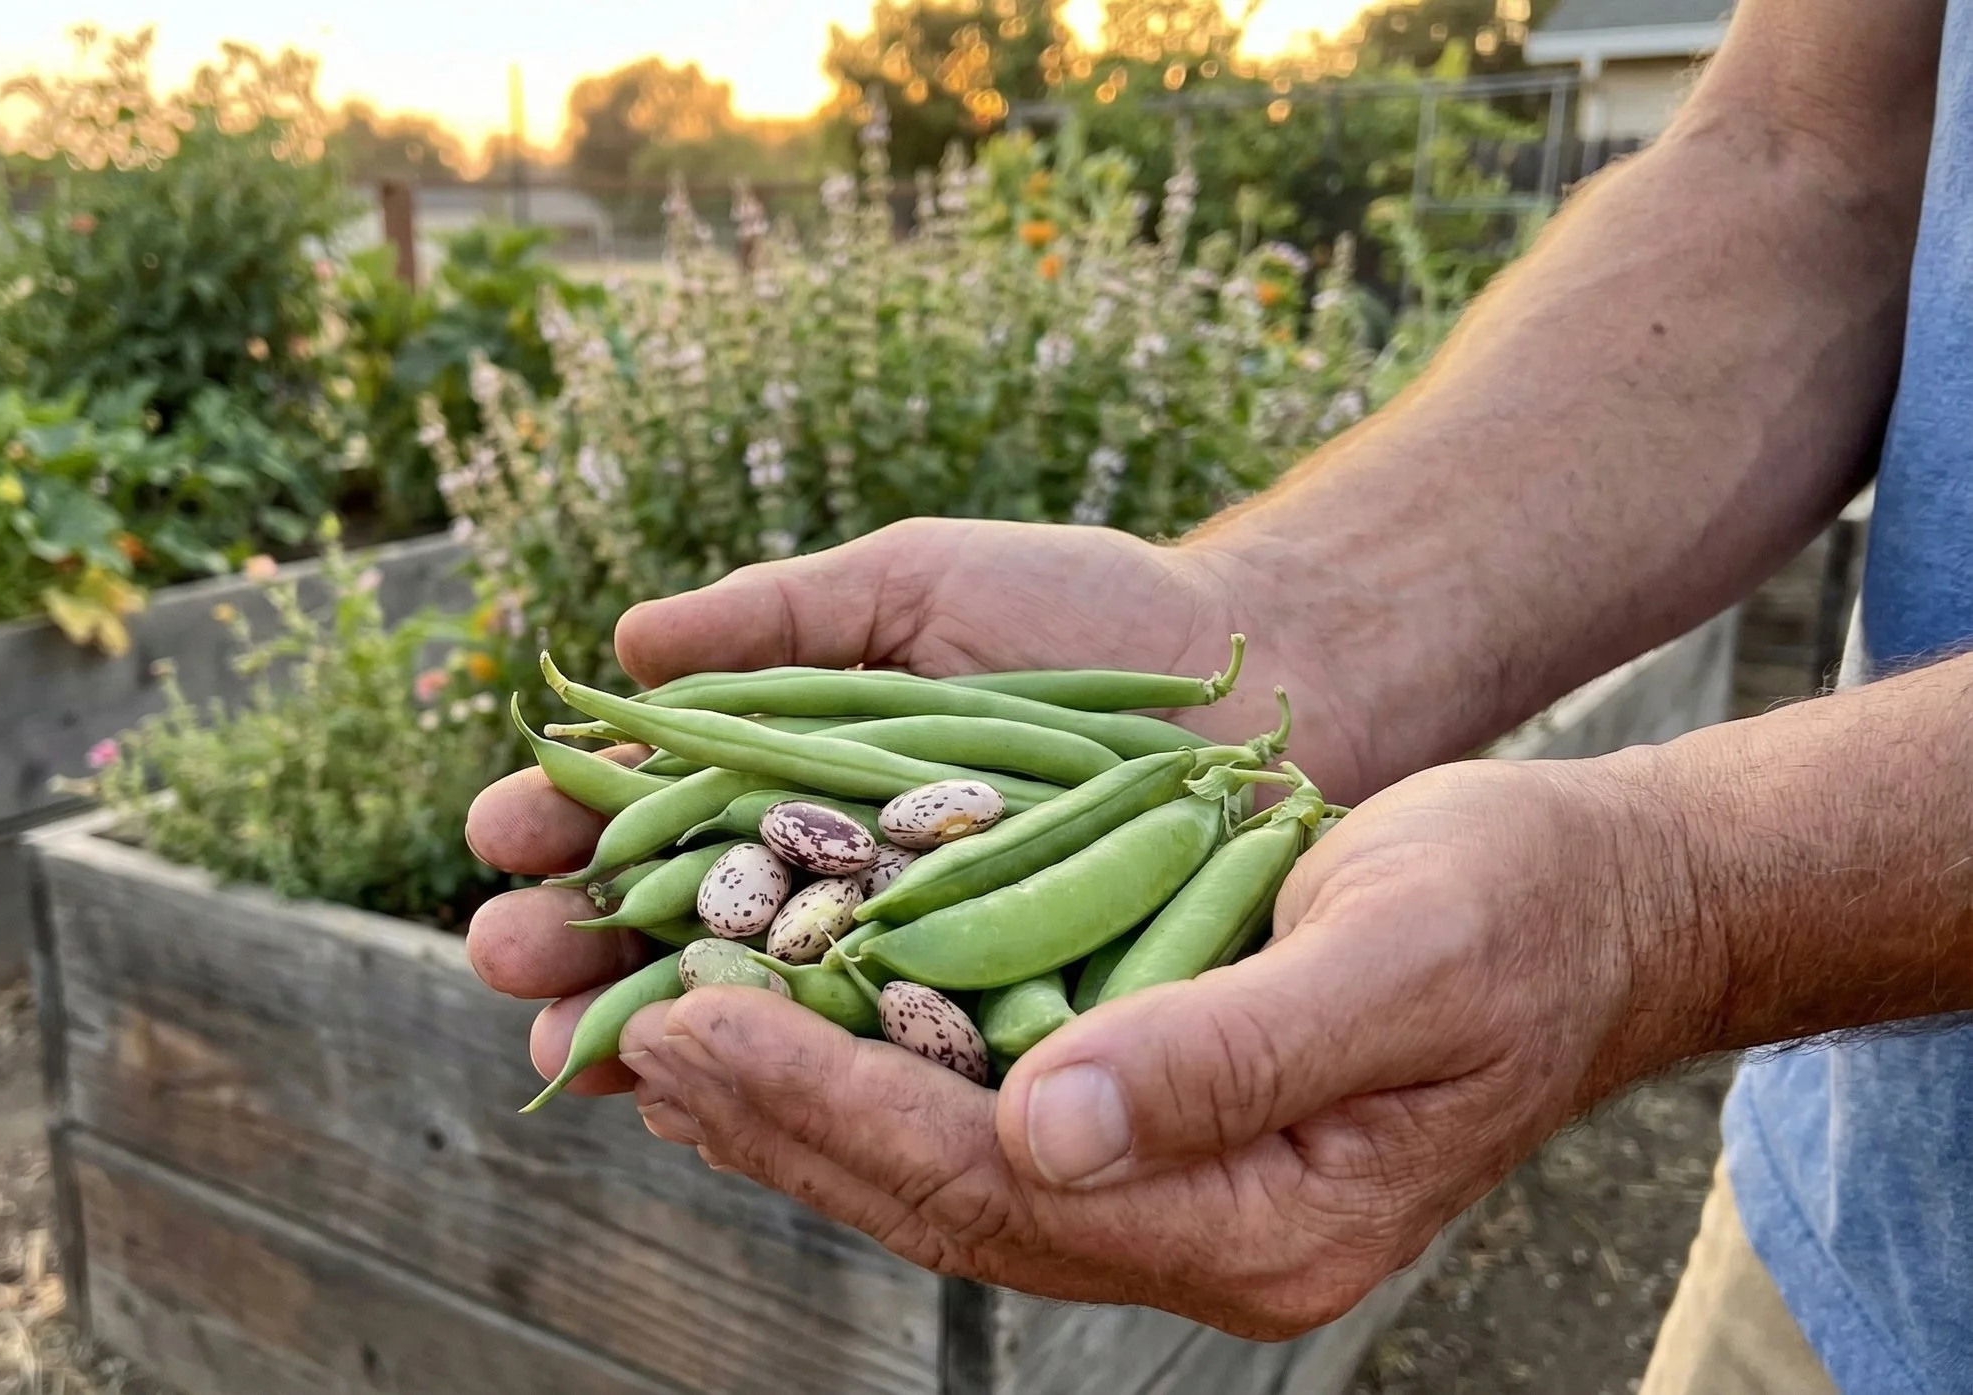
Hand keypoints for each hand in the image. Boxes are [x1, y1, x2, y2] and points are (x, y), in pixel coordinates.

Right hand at [465, 517, 1360, 1099]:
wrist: (1250, 674)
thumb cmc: (1073, 610)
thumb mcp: (913, 583)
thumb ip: (775, 613)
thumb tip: (623, 644)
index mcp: (784, 769)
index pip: (643, 808)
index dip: (562, 822)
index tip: (497, 828)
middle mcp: (823, 872)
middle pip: (665, 921)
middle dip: (572, 941)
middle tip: (505, 953)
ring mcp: (893, 954)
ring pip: (746, 1009)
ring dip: (645, 1029)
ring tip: (570, 1047)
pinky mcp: (974, 1020)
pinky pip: (864, 1065)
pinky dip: (781, 1085)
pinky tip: (701, 1104)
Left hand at [614, 754, 1709, 1336]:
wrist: (1590, 908)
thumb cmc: (1515, 910)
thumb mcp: (1400, 954)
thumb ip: (1230, 1052)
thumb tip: (1046, 1130)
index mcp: (1264, 1222)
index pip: (1001, 1186)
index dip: (837, 1107)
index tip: (699, 1027)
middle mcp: (1199, 1238)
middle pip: (943, 1198)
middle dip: (780, 1115)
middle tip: (635, 1028)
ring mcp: (1169, 1200)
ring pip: (940, 1177)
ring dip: (795, 1112)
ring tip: (662, 1038)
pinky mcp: (1149, 1139)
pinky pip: (972, 1130)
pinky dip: (864, 1087)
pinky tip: (776, 1040)